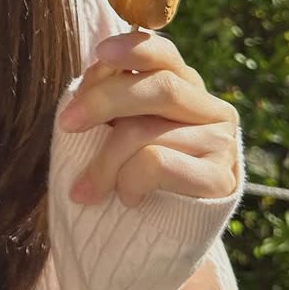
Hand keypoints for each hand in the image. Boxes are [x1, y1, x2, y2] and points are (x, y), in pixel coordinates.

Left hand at [58, 30, 239, 208]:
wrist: (153, 241)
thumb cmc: (125, 174)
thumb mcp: (113, 128)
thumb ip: (109, 95)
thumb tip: (97, 67)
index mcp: (183, 86)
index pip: (163, 54)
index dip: (133, 48)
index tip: (100, 53)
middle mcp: (210, 108)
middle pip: (158, 87)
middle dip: (103, 102)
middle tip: (67, 124)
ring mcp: (221, 142)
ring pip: (147, 131)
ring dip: (104, 162)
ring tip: (87, 190)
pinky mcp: (221, 178)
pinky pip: (156, 163)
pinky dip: (129, 181)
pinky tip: (127, 199)